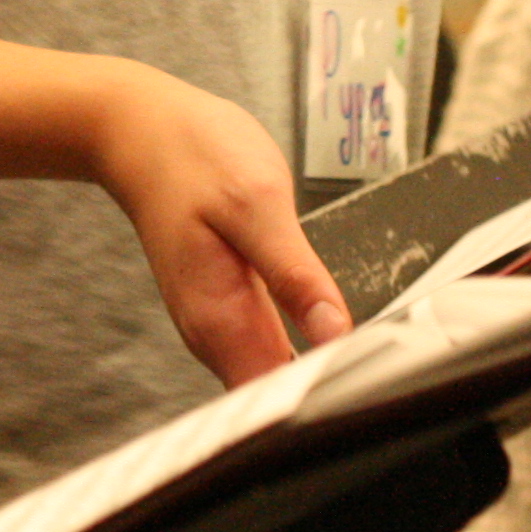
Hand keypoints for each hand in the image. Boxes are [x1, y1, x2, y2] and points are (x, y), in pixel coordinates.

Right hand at [86, 63, 353, 384]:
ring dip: (322, 370)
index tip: (375, 381)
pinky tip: (333, 330)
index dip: (326, 397)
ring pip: (275, 375)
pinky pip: (268, 348)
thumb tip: (334, 333)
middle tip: (391, 368)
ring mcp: (216, 323)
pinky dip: (303, 346)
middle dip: (333, 389)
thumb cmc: (189, 156)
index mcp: (218, 317)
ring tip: (375, 353)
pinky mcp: (225, 307)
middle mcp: (212, 334)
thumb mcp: (256, 202)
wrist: (139, 132)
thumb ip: (294, 274)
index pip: (275, 399)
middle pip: (277, 396)